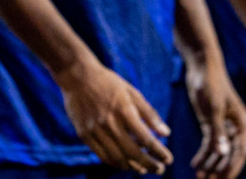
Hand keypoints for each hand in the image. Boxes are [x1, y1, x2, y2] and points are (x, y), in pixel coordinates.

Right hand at [55, 56, 171, 173]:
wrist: (77, 76)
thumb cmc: (108, 83)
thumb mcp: (132, 92)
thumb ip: (149, 114)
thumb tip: (166, 133)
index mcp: (124, 110)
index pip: (146, 139)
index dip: (159, 152)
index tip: (168, 159)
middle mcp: (109, 123)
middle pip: (133, 152)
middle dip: (150, 164)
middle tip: (159, 170)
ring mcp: (95, 130)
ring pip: (117, 158)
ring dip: (133, 167)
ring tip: (144, 169)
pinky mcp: (84, 135)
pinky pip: (102, 155)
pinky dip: (115, 163)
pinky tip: (125, 163)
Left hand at [183, 55, 245, 178]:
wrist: (201, 65)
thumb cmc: (212, 82)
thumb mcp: (214, 107)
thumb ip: (218, 131)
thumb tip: (223, 153)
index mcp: (243, 123)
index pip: (240, 152)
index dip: (233, 167)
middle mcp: (235, 127)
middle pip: (230, 154)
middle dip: (220, 170)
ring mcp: (223, 126)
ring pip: (219, 151)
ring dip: (211, 165)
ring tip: (200, 177)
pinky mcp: (210, 122)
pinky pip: (209, 143)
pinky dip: (203, 154)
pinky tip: (195, 164)